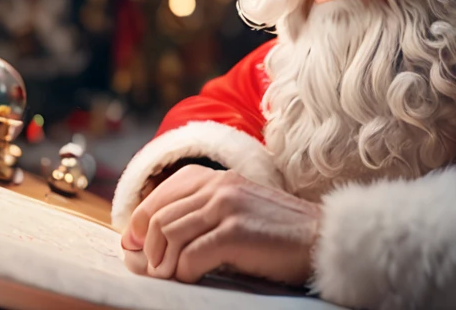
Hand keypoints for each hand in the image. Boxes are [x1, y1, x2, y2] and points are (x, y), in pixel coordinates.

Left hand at [119, 165, 319, 285]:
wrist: (322, 241)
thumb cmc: (279, 235)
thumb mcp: (238, 211)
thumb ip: (202, 215)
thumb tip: (149, 240)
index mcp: (218, 177)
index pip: (161, 194)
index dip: (139, 221)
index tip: (133, 244)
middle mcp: (219, 186)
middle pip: (158, 216)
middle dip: (147, 248)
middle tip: (152, 269)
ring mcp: (227, 207)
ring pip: (167, 236)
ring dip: (164, 264)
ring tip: (173, 277)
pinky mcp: (234, 233)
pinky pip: (188, 257)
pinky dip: (184, 274)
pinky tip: (194, 278)